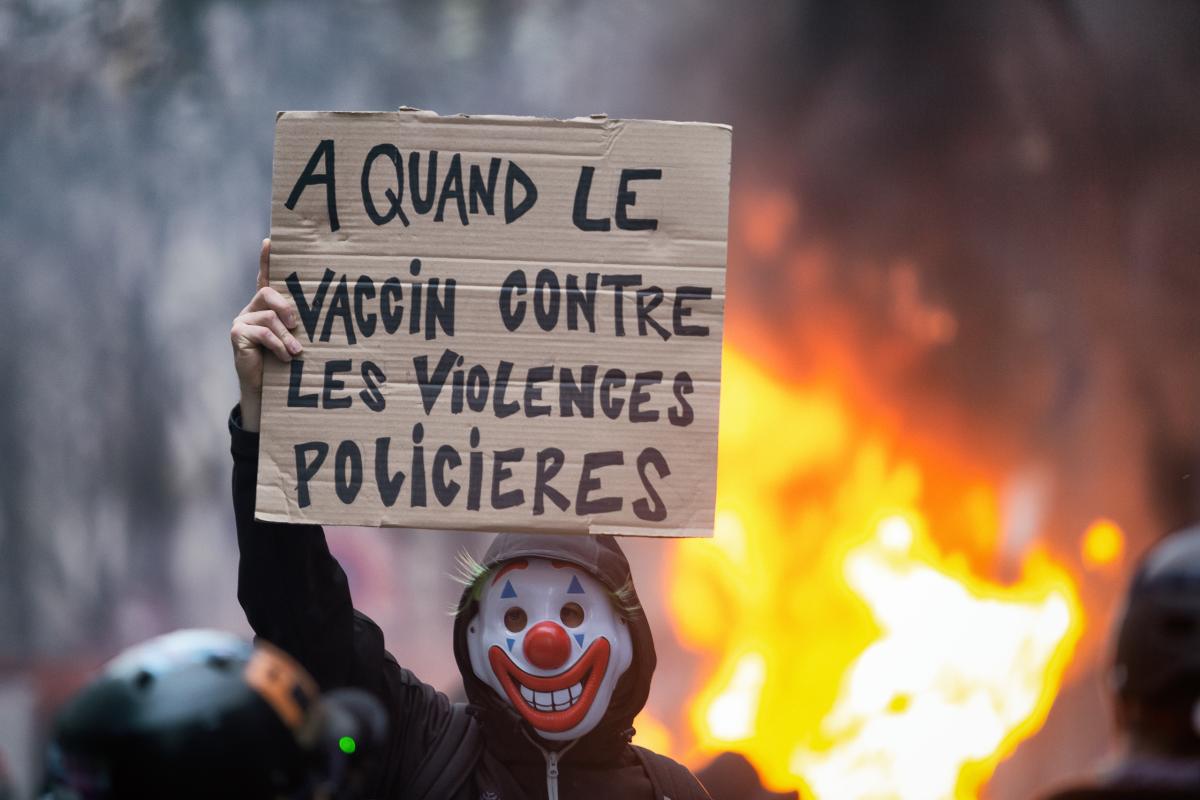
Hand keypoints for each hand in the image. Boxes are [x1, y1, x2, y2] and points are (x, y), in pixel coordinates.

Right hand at [231, 238, 301, 431]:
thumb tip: (330, 312)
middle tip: (297, 324)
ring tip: (296, 352)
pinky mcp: (237, 334)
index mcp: (267, 306)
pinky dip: (278, 345)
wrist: (266, 389)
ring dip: (286, 336)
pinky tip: (285, 357)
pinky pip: (263, 333)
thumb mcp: (296, 339)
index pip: (265, 277)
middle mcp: (252, 309)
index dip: (267, 259)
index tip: (270, 240)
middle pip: (268, 292)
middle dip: (286, 307)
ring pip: (269, 317)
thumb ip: (301, 324)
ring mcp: (242, 321)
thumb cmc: (285, 363)